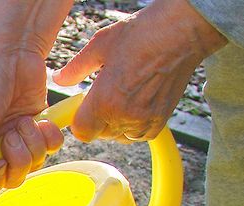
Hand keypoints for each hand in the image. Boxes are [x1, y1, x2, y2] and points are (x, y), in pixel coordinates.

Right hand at [0, 0, 72, 196]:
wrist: (14, 52)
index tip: (0, 161)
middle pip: (10, 179)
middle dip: (17, 159)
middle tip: (14, 135)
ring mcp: (16, 139)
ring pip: (32, 164)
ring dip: (33, 144)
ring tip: (25, 121)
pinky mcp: (36, 129)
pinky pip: (49, 149)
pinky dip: (48, 137)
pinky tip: (41, 120)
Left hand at [52, 0, 226, 141]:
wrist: (182, 31)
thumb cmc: (143, 33)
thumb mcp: (101, 45)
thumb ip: (76, 68)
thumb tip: (60, 79)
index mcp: (105, 100)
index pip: (82, 131)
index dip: (80, 121)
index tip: (82, 109)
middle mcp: (124, 115)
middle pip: (100, 134)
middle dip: (97, 120)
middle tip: (104, 96)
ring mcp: (145, 120)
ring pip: (119, 136)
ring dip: (116, 124)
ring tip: (122, 97)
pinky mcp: (161, 120)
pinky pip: (139, 136)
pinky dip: (135, 126)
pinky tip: (136, 104)